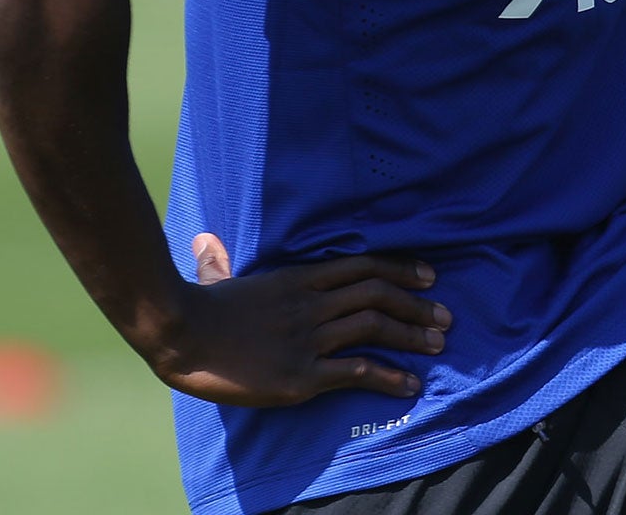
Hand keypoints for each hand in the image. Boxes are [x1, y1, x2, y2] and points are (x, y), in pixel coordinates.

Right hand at [147, 232, 450, 406]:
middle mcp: (312, 304)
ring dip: (412, 336)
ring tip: (438, 344)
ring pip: (374, 327)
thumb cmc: (195, 310)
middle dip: (418, 305)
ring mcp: (308, 338)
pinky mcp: (301, 376)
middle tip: (446, 317)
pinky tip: (410, 384)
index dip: (402, 269)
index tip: (431, 276)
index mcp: (299, 278)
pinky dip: (388, 376)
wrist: (178, 335)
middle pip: (379, 294)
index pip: (364, 266)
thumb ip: (221, 263)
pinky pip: (355, 371)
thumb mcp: (218, 279)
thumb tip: (204, 242)